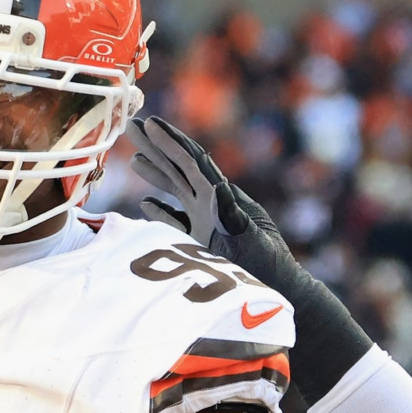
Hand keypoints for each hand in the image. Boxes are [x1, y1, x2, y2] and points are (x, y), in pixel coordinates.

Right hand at [128, 115, 375, 400]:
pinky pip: (177, 221)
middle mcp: (213, 204)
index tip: (150, 122)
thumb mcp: (252, 237)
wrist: (280, 290)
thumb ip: (233, 214)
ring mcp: (207, 221)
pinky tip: (146, 202)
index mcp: (224, 197)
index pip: (193, 162)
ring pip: (177, 190)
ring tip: (135, 155)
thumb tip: (217, 189)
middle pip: (180, 168)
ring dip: (157, 172)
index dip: (171, 142)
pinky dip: (161, 210)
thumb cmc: (269, 266)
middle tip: (131, 124)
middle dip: (157, 146)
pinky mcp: (203, 243)